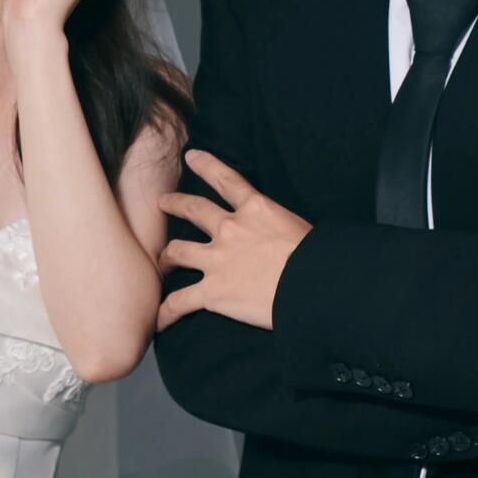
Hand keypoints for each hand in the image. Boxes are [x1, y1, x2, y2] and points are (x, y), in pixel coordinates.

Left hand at [154, 148, 312, 330]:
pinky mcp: (212, 292)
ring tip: (161, 259)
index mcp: (255, 209)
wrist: (311, 285)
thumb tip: (282, 233)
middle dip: (175, 204)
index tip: (192, 156)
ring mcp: (216, 260)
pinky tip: (159, 321)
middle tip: (163, 202)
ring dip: (165, 255)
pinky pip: (179, 302)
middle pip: (194, 209)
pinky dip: (166, 312)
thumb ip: (279, 225)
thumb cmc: (317, 258)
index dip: (206, 165)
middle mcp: (230, 229)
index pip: (226, 179)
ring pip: (177, 251)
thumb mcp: (298, 226)